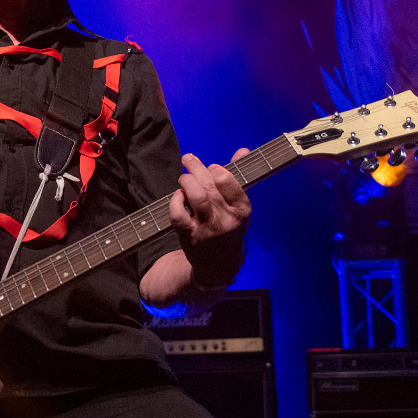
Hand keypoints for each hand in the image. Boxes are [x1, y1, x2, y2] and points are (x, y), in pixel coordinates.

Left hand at [167, 149, 250, 284]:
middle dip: (196, 167)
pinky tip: (178, 197)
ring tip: (183, 178)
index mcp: (242, 210)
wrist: (220, 267)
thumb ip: (238, 179)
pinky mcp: (190, 236)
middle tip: (188, 160)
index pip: (228, 180)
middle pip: (210, 184)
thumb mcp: (239, 208)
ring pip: (196, 196)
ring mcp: (208, 229)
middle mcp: (226, 219)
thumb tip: (242, 150)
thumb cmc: (229, 231)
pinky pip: (178, 213)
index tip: (210, 168)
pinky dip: (175, 201)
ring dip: (186, 181)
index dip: (215, 169)